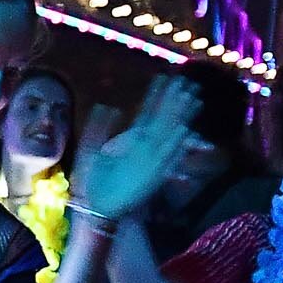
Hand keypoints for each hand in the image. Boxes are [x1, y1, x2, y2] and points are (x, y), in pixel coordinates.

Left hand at [70, 75, 205, 223]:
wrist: (95, 205)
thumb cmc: (92, 178)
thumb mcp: (91, 147)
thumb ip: (99, 127)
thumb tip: (108, 106)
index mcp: (131, 139)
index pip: (147, 112)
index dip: (155, 95)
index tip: (163, 77)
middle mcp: (143, 146)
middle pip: (162, 118)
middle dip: (173, 101)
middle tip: (186, 81)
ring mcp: (150, 159)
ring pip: (168, 133)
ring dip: (180, 117)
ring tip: (191, 99)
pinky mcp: (154, 174)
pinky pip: (167, 157)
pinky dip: (176, 144)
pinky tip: (183, 129)